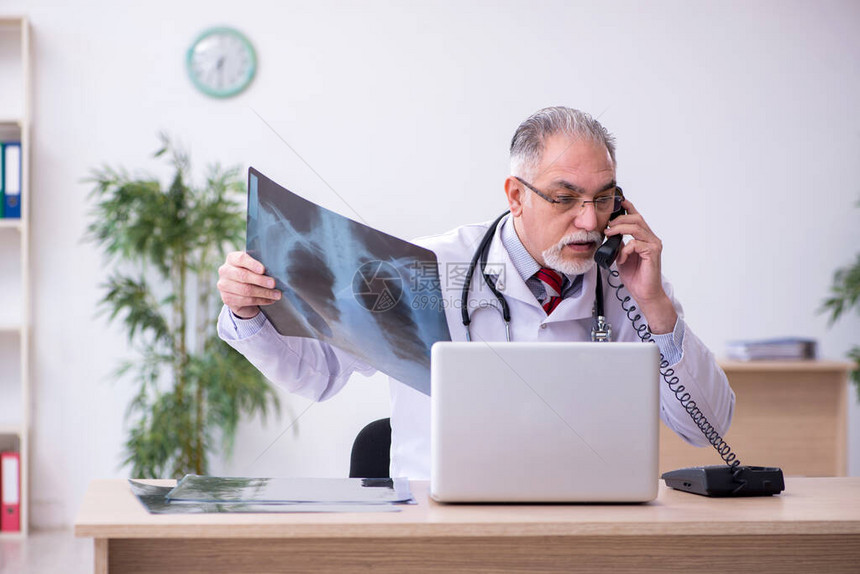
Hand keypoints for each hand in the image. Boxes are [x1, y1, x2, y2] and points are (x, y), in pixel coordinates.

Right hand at [217, 251, 280, 318]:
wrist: (241, 292)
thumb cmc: (251, 274)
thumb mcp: (255, 267)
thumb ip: (261, 266)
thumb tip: (276, 271)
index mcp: (232, 258)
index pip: (241, 258)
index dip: (252, 264)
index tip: (263, 269)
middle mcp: (225, 270)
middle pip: (243, 276)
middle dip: (260, 280)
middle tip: (274, 284)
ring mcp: (223, 285)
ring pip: (245, 290)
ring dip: (264, 293)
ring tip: (277, 294)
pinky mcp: (226, 298)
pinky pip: (246, 300)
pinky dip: (261, 300)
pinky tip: (270, 300)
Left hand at [604, 199, 676, 333]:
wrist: (644, 293)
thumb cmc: (635, 276)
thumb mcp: (622, 256)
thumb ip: (619, 244)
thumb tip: (610, 234)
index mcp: (644, 237)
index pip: (637, 216)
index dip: (628, 206)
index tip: (617, 201)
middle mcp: (651, 238)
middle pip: (636, 218)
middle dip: (619, 219)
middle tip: (607, 226)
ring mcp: (653, 245)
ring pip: (636, 227)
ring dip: (620, 229)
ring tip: (609, 235)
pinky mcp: (652, 253)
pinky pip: (636, 243)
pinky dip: (625, 250)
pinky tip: (621, 259)